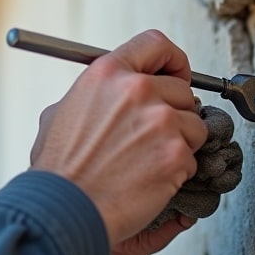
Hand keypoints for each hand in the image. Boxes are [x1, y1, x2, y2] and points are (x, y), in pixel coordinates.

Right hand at [30, 30, 207, 254]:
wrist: (64, 210)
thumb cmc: (59, 170)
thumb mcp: (61, 113)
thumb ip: (94, 95)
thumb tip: (110, 93)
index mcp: (107, 72)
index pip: (156, 44)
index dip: (172, 61)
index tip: (177, 76)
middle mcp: (137, 89)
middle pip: (182, 90)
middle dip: (175, 113)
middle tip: (156, 136)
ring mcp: (160, 121)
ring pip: (194, 125)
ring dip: (179, 143)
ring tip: (147, 162)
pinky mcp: (175, 153)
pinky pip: (193, 158)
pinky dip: (177, 172)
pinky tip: (149, 180)